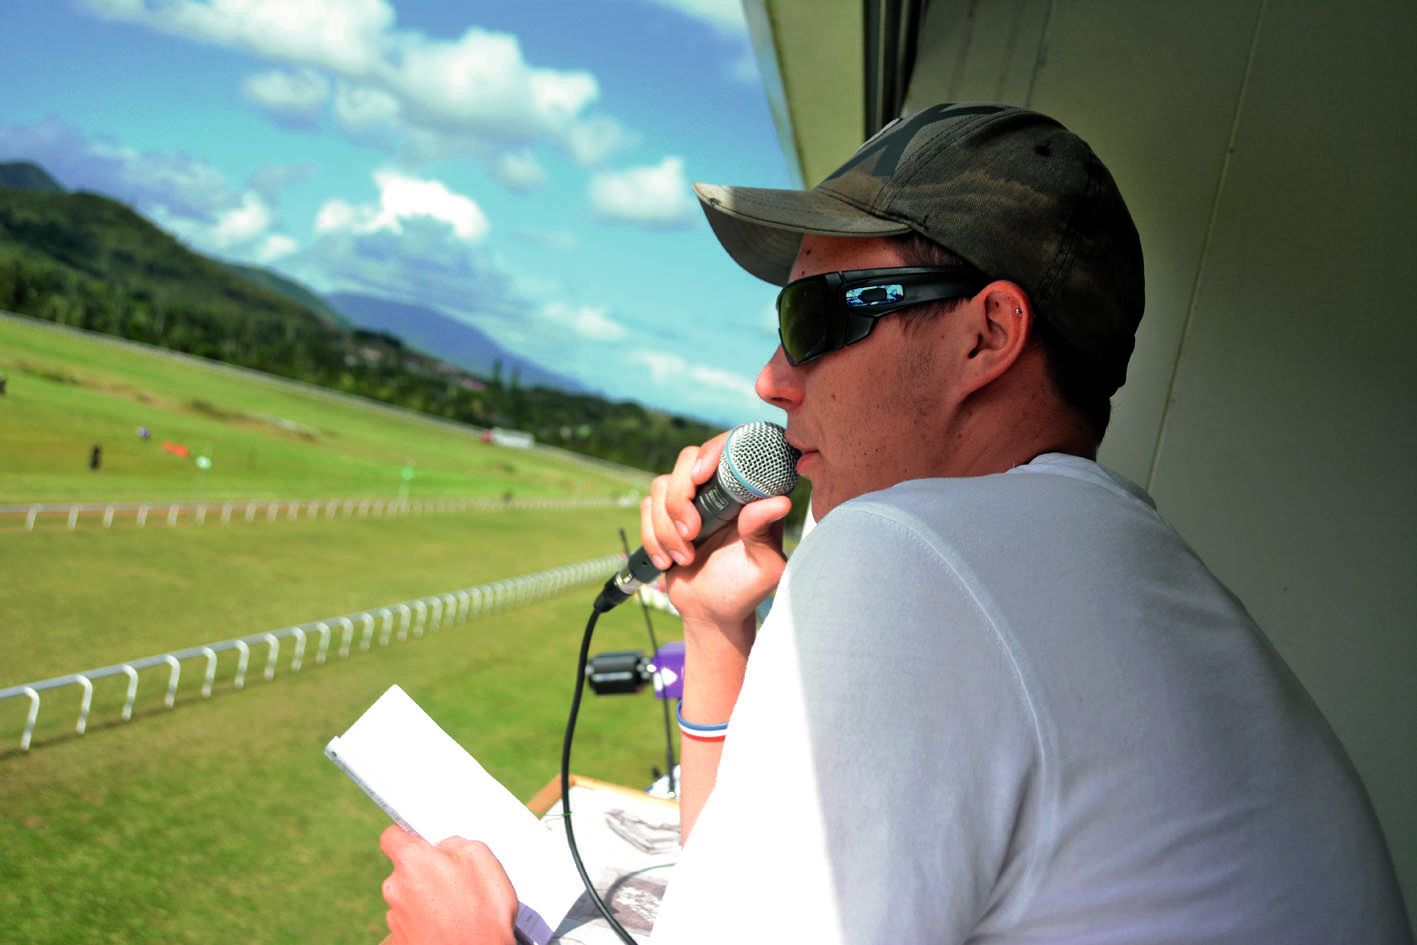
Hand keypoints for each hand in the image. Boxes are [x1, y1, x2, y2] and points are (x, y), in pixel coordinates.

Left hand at [380, 825, 517, 944]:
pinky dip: (427, 923)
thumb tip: (445, 846)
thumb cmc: (482, 914)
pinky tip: (449, 927)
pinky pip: (413, 923)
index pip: (393, 836)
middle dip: (427, 872)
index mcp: (411, 861)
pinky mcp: (400, 941)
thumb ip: (456, 842)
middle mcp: (395, 889)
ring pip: (410, 898)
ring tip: (458, 910)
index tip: (424, 842)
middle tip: (457, 882)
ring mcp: (395, 919)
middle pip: (405, 870)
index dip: (410, 837)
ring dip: (428, 900)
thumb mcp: (482, 859)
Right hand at [639, 432, 792, 633]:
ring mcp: (690, 499)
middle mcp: (719, 489)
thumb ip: (765, 533)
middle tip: (691, 532)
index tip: (700, 478)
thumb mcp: (764, 568)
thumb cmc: (744, 589)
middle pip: (688, 459)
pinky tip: (668, 561)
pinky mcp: (665, 514)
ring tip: (684, 558)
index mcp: (748, 493)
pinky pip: (647, 507)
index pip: (732, 448)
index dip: (713, 451)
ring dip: (666, 526)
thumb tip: (780, 502)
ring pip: (661, 484)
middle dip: (680, 497)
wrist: (711, 612)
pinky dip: (652, 537)